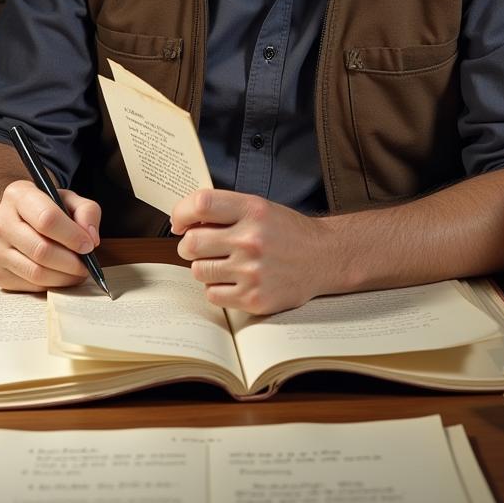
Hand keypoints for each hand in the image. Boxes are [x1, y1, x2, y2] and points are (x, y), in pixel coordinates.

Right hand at [0, 179, 101, 291]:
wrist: (18, 219)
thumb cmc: (47, 208)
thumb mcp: (69, 199)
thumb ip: (87, 211)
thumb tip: (91, 239)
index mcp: (18, 195)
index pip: (47, 219)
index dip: (72, 236)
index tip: (89, 246)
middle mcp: (0, 222)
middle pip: (41, 250)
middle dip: (71, 262)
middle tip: (86, 265)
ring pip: (36, 272)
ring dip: (64, 277)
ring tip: (78, 272)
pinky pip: (29, 286)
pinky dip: (51, 285)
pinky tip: (60, 275)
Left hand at [172, 189, 329, 314]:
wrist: (324, 257)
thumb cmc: (287, 231)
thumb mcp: (260, 208)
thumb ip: (225, 211)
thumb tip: (183, 222)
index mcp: (252, 210)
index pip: (201, 204)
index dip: (181, 213)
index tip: (179, 222)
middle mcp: (251, 239)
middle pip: (191, 243)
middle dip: (189, 246)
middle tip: (200, 246)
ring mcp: (252, 271)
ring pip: (198, 271)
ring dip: (204, 268)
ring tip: (224, 263)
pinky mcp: (254, 298)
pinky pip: (212, 295)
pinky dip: (218, 288)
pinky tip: (234, 280)